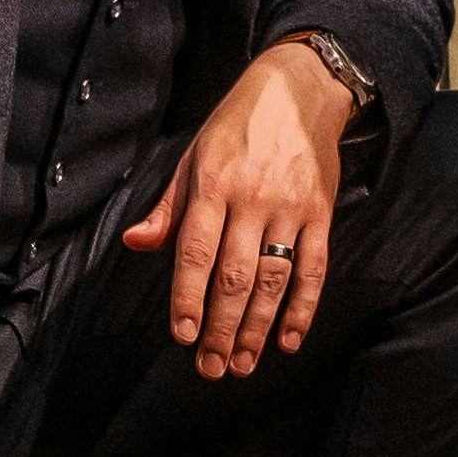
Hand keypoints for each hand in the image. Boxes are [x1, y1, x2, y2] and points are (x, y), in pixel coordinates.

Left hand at [118, 36, 358, 381]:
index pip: (195, 250)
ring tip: (242, 363)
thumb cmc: (236, 127)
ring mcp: (291, 206)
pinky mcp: (321, 211)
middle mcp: (252, 197)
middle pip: (235, 274)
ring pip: (273, 278)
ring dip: (258, 327)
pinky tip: (289, 340)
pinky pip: (313, 267)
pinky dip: (302, 307)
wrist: (299, 89)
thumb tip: (135, 244)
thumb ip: (169, 207)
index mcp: (212, 182)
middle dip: (221, 326)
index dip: (188, 296)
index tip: (181, 335)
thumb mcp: (193, 156)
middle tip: (211, 367)